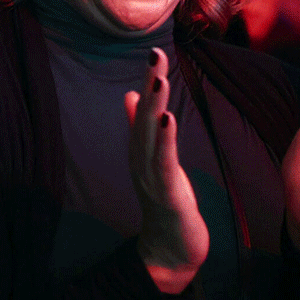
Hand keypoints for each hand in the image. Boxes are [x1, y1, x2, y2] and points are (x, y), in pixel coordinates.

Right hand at [127, 47, 208, 293]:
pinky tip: (167, 118)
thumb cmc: (164, 201)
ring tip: (159, 79)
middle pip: (144, 116)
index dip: (149, 81)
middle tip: (155, 53)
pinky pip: (163, 161)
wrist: (169, 249)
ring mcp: (150, 175)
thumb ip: (140, 129)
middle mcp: (141, 158)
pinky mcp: (164, 191)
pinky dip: (164, 139)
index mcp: (140, 149)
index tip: (155, 51)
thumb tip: (130, 95)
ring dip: (153, 106)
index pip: (143, 109)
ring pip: (150, 135)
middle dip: (151, 84)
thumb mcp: (154, 159)